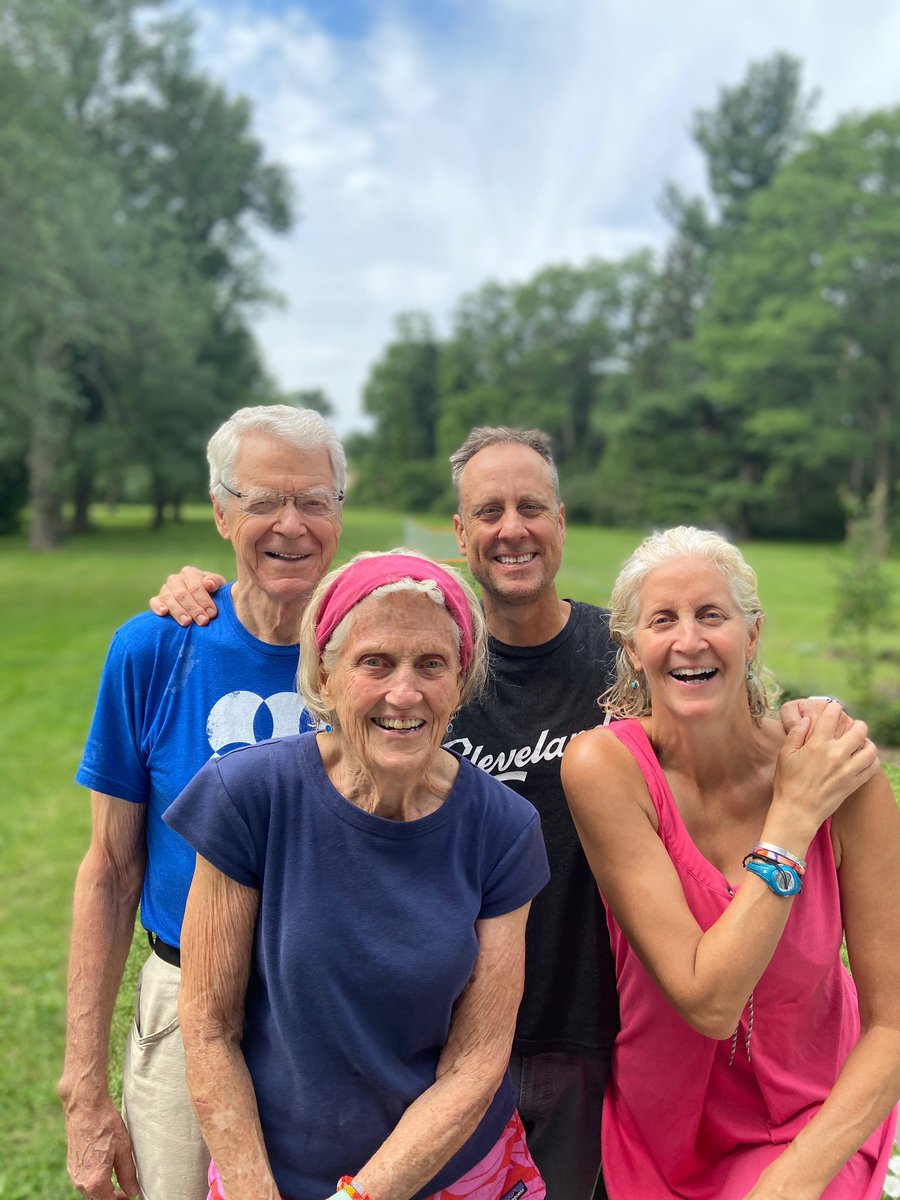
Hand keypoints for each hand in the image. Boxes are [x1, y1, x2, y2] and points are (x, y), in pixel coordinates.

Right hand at [63, 1095, 139, 1199]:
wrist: (85, 1108)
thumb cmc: (105, 1126)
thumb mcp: (124, 1150)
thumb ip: (128, 1175)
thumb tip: (134, 1192)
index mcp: (95, 1182)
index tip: (130, 1198)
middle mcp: (81, 1182)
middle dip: (112, 1198)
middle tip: (127, 1192)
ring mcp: (74, 1175)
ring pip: (90, 1192)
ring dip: (103, 1191)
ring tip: (118, 1182)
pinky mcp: (71, 1166)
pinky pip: (84, 1182)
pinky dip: (95, 1182)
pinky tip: (105, 1171)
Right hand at [149, 566, 224, 625]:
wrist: (201, 602)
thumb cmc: (212, 593)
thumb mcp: (218, 586)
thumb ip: (216, 582)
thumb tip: (208, 584)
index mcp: (190, 573)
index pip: (196, 587)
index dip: (204, 600)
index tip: (212, 613)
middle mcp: (175, 579)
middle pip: (182, 594)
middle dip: (194, 609)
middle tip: (203, 621)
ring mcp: (165, 589)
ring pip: (169, 598)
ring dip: (178, 611)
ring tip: (187, 622)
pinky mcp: (157, 600)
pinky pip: (154, 602)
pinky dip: (157, 607)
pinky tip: (164, 613)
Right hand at [772, 701, 878, 835]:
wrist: (797, 811)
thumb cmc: (787, 783)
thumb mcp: (785, 755)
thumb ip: (796, 734)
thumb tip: (807, 719)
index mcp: (817, 744)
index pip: (832, 716)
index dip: (834, 708)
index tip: (833, 708)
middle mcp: (836, 754)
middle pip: (859, 730)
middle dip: (856, 724)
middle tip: (851, 726)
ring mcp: (847, 770)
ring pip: (870, 749)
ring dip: (866, 742)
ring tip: (859, 743)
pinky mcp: (853, 783)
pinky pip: (872, 768)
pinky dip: (871, 760)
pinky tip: (863, 759)